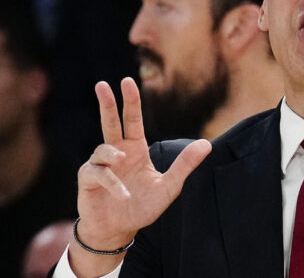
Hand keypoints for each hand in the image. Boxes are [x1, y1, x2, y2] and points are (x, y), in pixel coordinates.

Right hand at [71, 78, 211, 274]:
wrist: (120, 230)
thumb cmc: (143, 206)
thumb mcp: (170, 186)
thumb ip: (185, 164)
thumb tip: (207, 144)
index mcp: (135, 149)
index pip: (133, 120)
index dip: (131, 101)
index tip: (127, 81)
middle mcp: (117, 153)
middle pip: (110, 122)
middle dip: (108, 103)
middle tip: (102, 84)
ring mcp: (100, 165)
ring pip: (104, 148)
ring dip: (113, 155)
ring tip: (123, 161)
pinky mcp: (89, 180)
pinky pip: (98, 173)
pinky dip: (113, 183)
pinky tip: (124, 194)